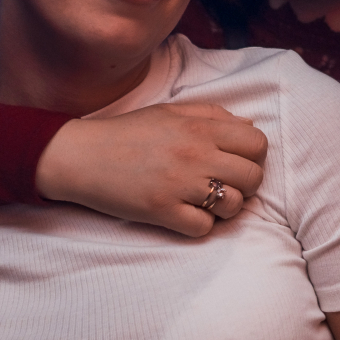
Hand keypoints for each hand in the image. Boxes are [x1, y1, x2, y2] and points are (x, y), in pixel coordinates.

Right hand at [35, 103, 266, 237]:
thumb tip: (249, 124)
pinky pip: (204, 228)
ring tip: (206, 201)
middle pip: (253, 177)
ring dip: (225, 207)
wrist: (81, 156)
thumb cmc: (128, 132)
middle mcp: (195, 154)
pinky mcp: (162, 211)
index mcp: (200, 127)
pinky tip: (186, 214)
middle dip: (245, 184)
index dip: (253, 155)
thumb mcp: (171, 112)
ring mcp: (179, 184)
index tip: (236, 160)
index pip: (257, 143)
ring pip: (234, 205)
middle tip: (224, 184)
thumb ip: (213, 114)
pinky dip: (200, 225)